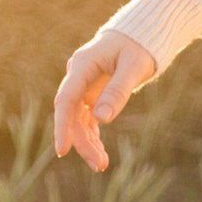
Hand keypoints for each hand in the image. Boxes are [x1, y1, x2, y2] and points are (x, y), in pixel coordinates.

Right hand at [52, 31, 157, 171]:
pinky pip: (88, 119)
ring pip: (79, 120)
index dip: (62, 126)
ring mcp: (83, 87)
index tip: (62, 150)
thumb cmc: (138, 47)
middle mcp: (77, 77)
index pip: (66, 100)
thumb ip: (117, 92)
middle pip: (72, 115)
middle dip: (82, 141)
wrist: (139, 36)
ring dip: (88, 142)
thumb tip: (101, 119)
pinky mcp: (92, 94)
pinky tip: (100, 154)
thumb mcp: (133, 68)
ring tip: (102, 165)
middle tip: (99, 165)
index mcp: (82, 66)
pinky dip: (93, 136)